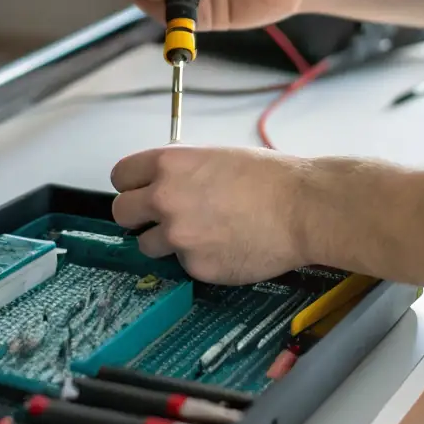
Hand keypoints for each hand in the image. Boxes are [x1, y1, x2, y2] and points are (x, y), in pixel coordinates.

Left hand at [110, 145, 313, 283]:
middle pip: (122, 213)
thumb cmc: (269, 178)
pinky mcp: (195, 267)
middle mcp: (165, 199)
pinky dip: (198, 259)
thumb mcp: (214, 156)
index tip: (141, 192)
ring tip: (201, 233)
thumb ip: (180, 169)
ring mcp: (178, 236)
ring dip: (166, 241)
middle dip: (138, 216)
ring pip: (147, 245)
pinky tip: (224, 246)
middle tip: (160, 217)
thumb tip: (161, 182)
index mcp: (169, 164)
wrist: (302, 208)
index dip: (133, 185)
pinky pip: (183, 265)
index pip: (121, 176)